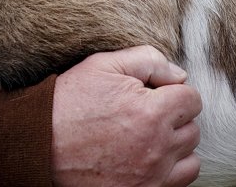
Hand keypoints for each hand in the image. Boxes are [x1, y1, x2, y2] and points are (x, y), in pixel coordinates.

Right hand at [51, 46, 201, 186]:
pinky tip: (150, 155)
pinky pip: (179, 181)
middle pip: (192, 128)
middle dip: (176, 115)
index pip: (192, 99)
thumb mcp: (104, 64)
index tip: (156, 91)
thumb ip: (148, 60)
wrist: (43, 142)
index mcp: (151, 112)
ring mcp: (152, 175)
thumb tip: (179, 75)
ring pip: (191, 157)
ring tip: (151, 134)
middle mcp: (157, 147)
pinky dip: (172, 168)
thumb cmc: (72, 100)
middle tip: (149, 110)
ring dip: (178, 144)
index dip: (174, 90)